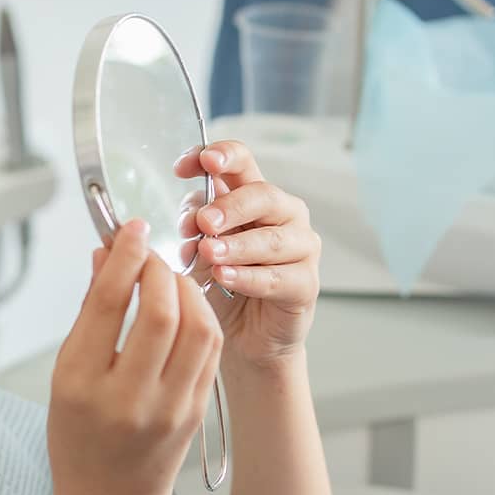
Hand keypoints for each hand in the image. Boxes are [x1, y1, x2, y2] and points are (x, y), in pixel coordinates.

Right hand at [48, 218, 225, 494]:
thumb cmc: (78, 436)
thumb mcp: (65, 374)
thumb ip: (88, 312)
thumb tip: (104, 254)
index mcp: (83, 385)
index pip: (109, 303)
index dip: (124, 256)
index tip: (131, 230)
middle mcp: (128, 398)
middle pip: (159, 312)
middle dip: (159, 269)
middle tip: (150, 253)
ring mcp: (169, 407)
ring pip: (197, 328)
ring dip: (188, 290)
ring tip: (169, 277)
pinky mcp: (196, 411)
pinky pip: (209, 351)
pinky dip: (200, 316)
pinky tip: (186, 305)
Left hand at [175, 141, 322, 371]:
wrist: (242, 338)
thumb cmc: (223, 287)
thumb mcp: (200, 249)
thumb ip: (196, 226)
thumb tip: (190, 217)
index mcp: (254, 197)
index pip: (243, 162)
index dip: (219, 156)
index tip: (188, 166)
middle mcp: (284, 215)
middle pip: (262, 195)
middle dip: (229, 206)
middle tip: (203, 221)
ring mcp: (301, 249)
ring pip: (273, 239)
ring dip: (237, 245)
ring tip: (209, 253)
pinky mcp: (306, 284)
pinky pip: (278, 278)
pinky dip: (249, 277)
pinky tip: (225, 278)